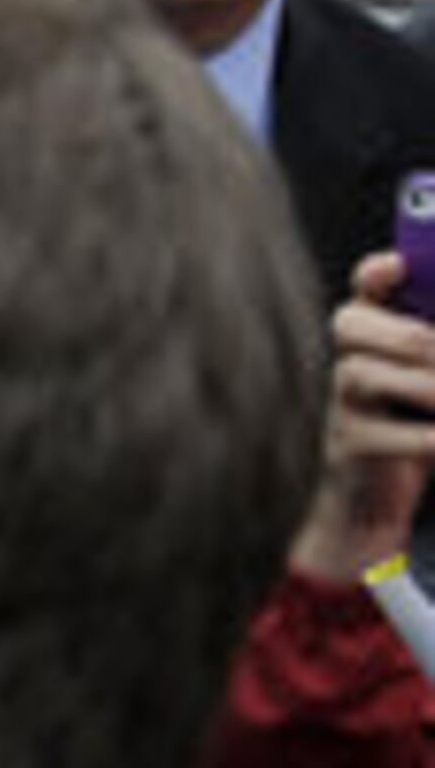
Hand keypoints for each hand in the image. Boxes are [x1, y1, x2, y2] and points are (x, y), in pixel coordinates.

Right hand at [293, 247, 434, 579]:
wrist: (373, 502)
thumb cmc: (416, 427)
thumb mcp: (428, 378)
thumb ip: (430, 347)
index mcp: (375, 335)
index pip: (365, 287)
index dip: (377, 273)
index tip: (398, 266)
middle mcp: (348, 360)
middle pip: (350, 323)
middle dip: (411, 337)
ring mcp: (342, 404)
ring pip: (360, 374)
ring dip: (425, 387)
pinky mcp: (349, 446)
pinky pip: (385, 434)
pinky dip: (426, 438)